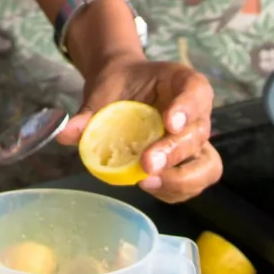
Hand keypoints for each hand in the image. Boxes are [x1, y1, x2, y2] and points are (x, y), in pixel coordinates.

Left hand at [57, 50, 220, 201]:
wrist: (123, 90)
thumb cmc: (120, 86)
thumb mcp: (104, 90)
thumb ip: (89, 111)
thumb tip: (67, 134)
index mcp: (183, 83)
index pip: (196, 92)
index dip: (187, 109)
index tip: (169, 122)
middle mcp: (196, 113)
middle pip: (199, 134)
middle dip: (175, 152)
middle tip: (148, 162)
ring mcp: (194, 142)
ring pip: (207, 166)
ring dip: (180, 179)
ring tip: (148, 182)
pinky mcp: (186, 164)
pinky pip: (190, 184)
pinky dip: (171, 190)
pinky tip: (147, 185)